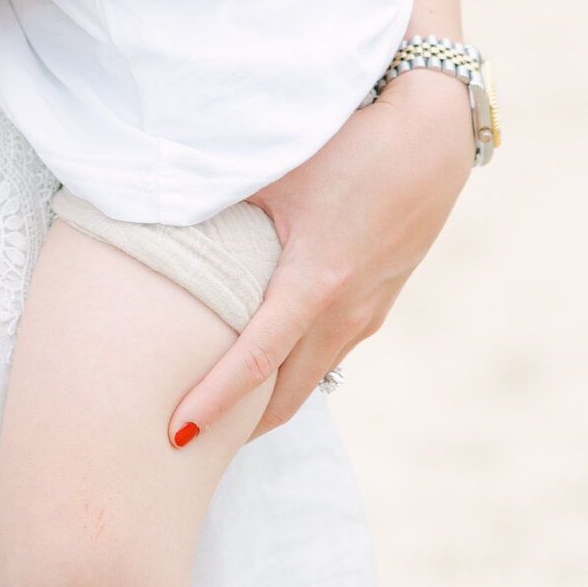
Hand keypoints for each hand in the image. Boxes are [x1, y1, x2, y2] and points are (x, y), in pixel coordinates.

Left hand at [166, 63, 472, 441]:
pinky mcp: (379, 302)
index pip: (253, 360)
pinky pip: (330, 351)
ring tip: (219, 416)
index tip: (176, 434)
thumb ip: (219, 196)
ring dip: (269, 401)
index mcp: (315, 283)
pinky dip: (295, 370)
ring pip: (311, 377)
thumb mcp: (277, 167)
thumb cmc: (351, 143)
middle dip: (239, 426)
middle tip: (189, 448)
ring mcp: (367, 311)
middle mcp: (345, 311)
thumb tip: (154, 207)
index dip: (213, 401)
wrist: (433, 138)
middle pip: (286, 394)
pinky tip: (267, 364)